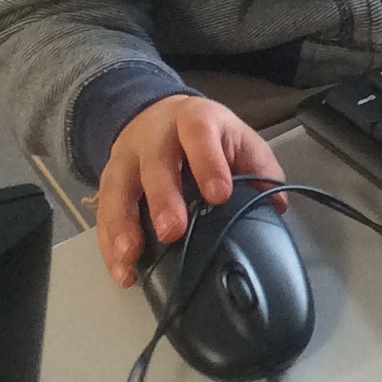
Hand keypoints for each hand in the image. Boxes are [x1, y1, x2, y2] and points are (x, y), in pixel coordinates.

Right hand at [95, 93, 285, 287]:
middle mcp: (155, 135)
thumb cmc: (205, 135)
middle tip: (172, 230)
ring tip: (131, 255)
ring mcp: (127, 157)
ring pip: (120, 186)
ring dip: (123, 223)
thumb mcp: (238, 140)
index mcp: (194, 119)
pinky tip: (122, 268)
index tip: (218, 196)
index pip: (199, 132)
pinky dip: (109, 242)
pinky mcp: (108, 181)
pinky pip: (103, 211)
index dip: (207, 162)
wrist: (157, 114)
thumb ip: (259, 169)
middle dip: (162, 198)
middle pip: (155, 162)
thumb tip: (277, 205)